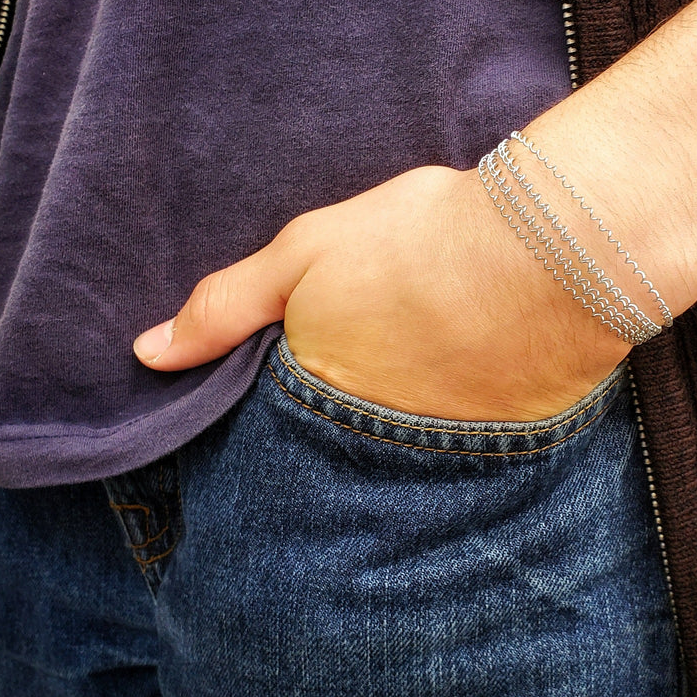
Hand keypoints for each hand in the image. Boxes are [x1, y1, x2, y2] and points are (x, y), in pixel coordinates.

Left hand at [133, 165, 629, 420]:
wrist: (547, 253)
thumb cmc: (421, 241)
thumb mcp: (306, 252)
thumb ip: (226, 305)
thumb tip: (149, 353)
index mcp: (322, 392)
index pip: (280, 427)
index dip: (287, 400)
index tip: (306, 376)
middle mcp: (377, 443)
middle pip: (342, 447)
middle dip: (344, 422)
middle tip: (374, 376)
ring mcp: (445, 451)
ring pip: (404, 454)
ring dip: (406, 424)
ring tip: (423, 378)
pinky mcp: (505, 446)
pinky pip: (467, 452)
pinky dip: (461, 426)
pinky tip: (474, 386)